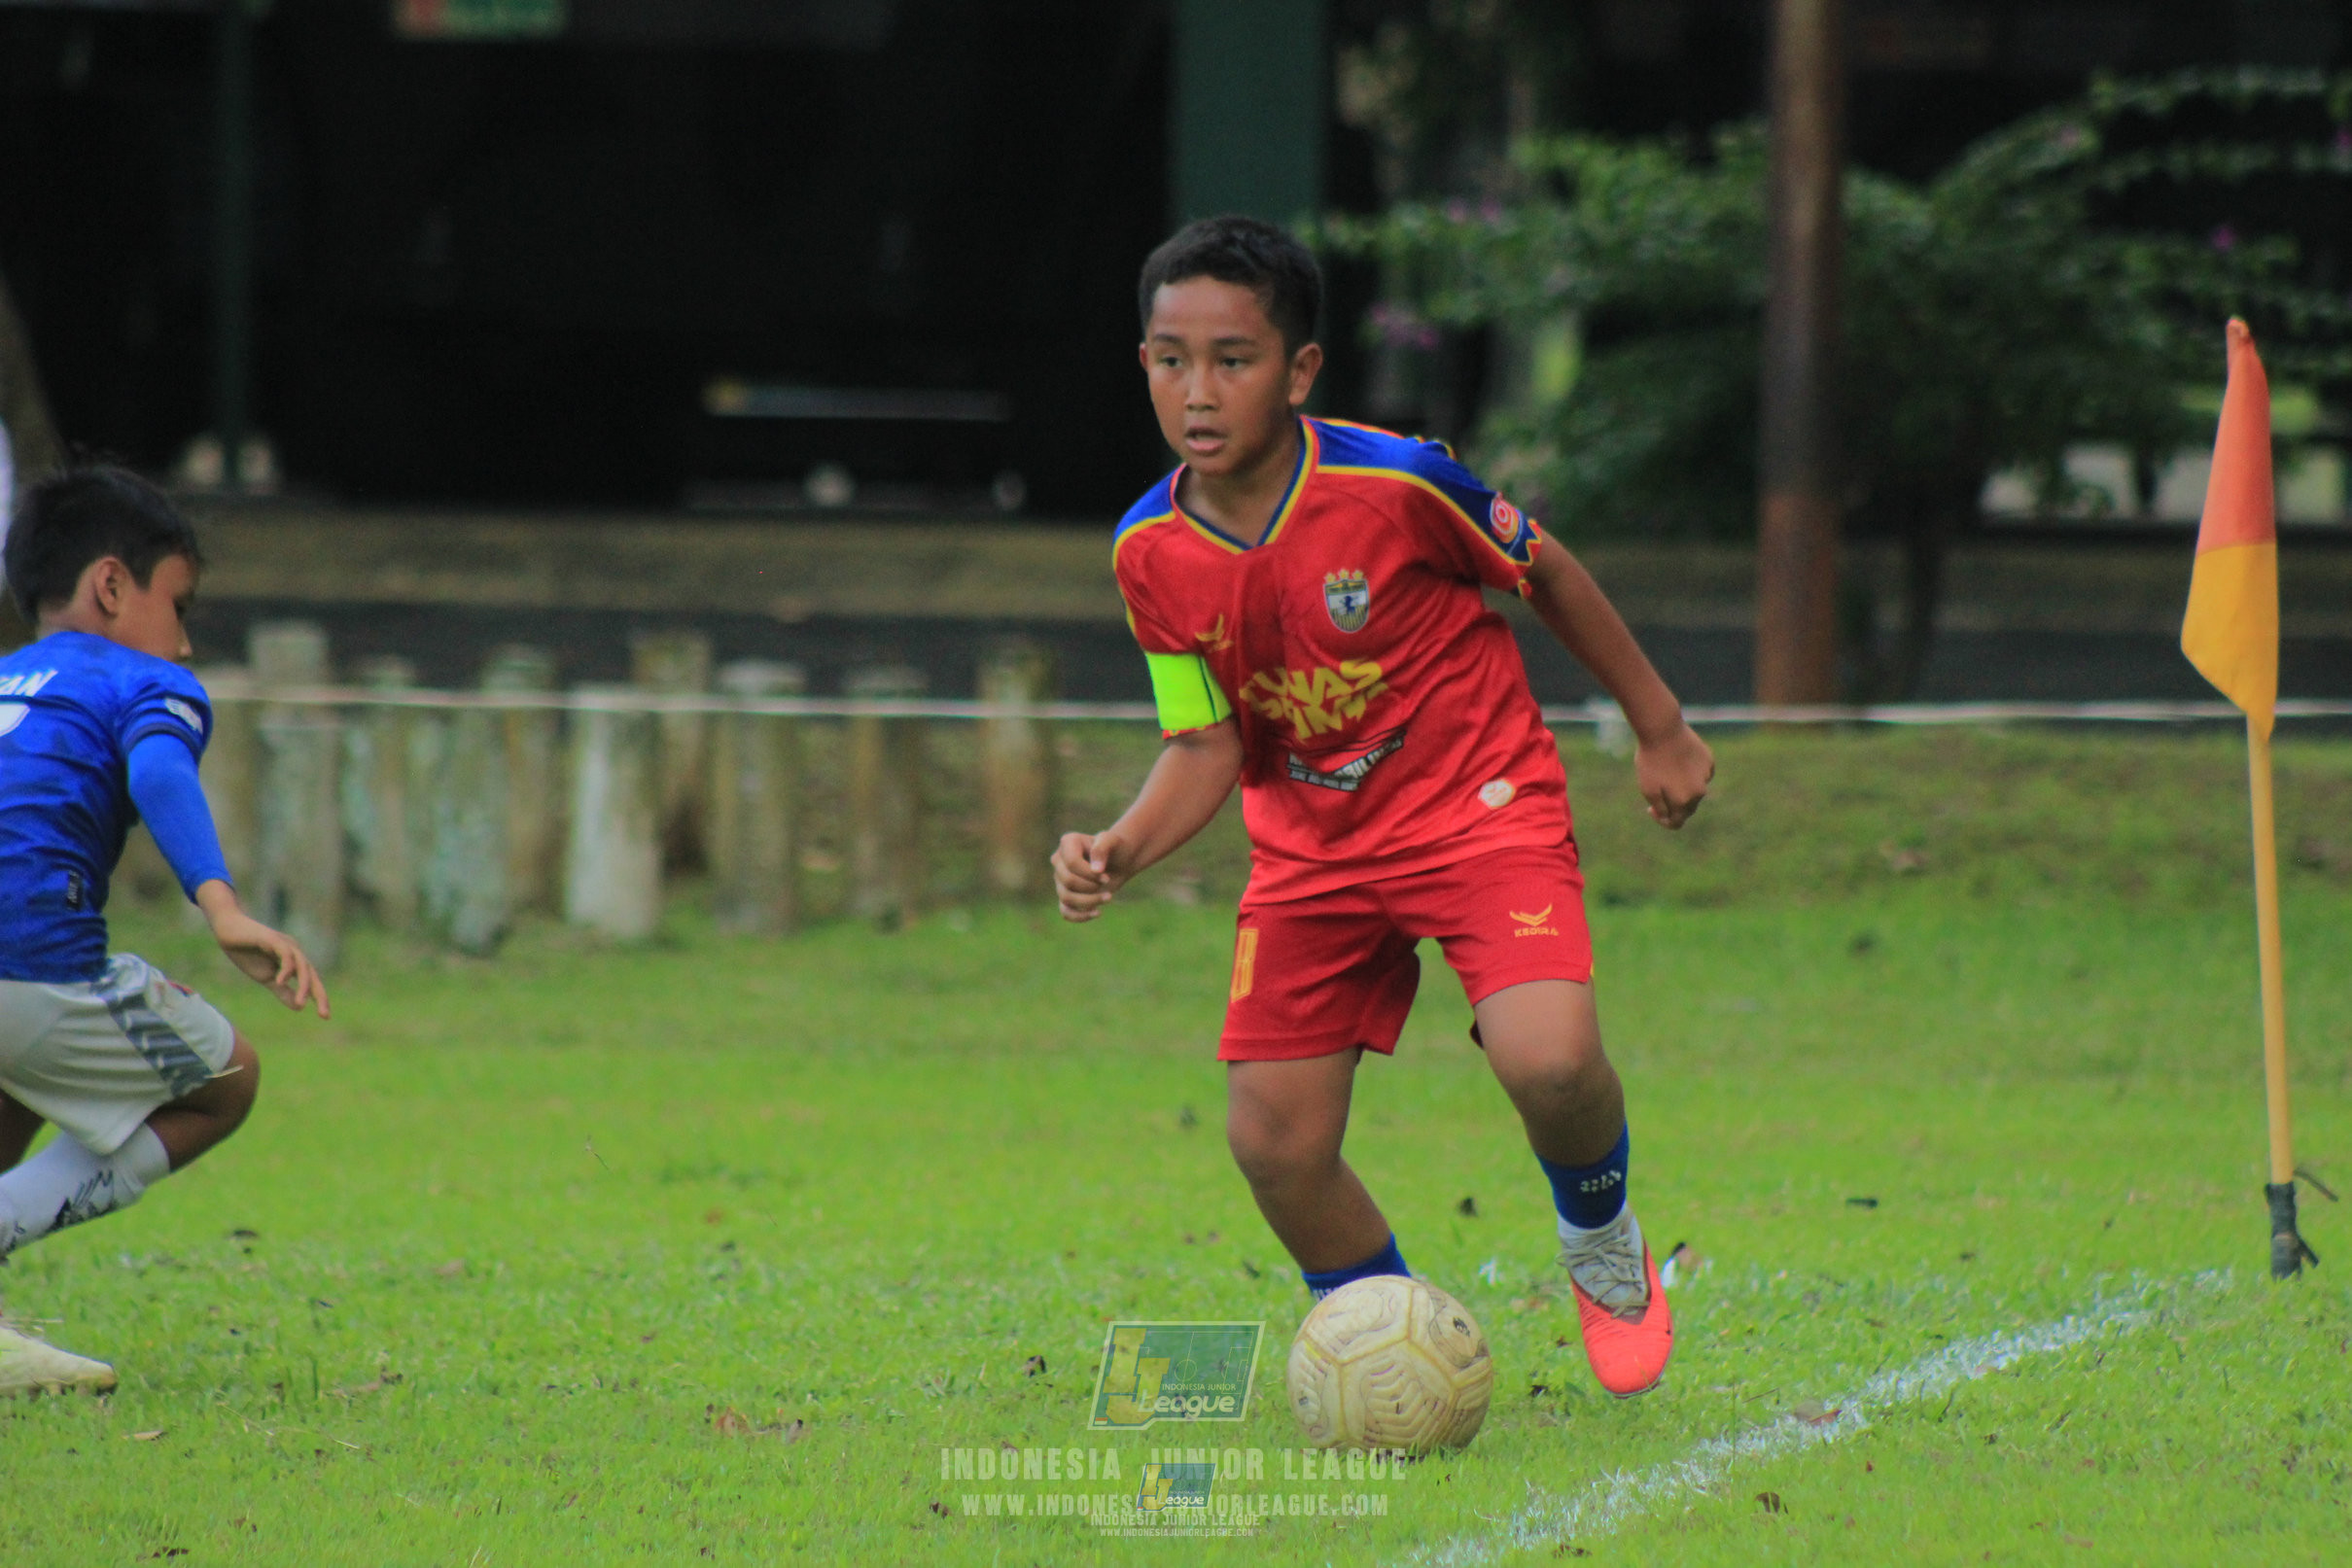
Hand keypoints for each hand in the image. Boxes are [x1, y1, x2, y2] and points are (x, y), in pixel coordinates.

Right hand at [195, 882, 330, 1017]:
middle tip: (324, 1015)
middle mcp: (294, 952)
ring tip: (302, 1003)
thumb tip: (299, 1007)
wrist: (227, 930)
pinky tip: (281, 981)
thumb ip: (282, 991)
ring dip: (303, 985)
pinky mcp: (273, 939)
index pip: (311, 981)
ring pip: (302, 966)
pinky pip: (285, 954)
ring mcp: (285, 944)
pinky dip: (286, 968)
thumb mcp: (266, 977)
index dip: (319, 997)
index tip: (325, 1017)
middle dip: (319, 994)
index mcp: (294, 961)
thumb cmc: (246, 952)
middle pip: (312, 974)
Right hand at [1051, 829, 1131, 921]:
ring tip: (1109, 897)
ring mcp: (1060, 879)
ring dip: (1089, 902)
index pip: (1071, 863)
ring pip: (1066, 898)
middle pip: (1068, 882)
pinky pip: (1065, 912)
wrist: (1120, 859)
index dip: (1089, 874)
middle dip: (1091, 887)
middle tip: (1108, 882)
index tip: (1106, 877)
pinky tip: (1097, 912)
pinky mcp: (1066, 895)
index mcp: (1067, 842)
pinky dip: (1080, 916)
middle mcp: (1059, 861)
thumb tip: (1096, 869)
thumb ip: (1102, 848)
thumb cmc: (1116, 847)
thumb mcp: (1113, 841)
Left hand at [1634, 721, 1712, 829]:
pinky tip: (1678, 760)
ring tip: (1667, 770)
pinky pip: (1700, 774)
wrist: (1662, 730)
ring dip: (1683, 787)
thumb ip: (1661, 809)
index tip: (1651, 809)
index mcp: (1684, 801)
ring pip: (1695, 790)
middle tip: (1658, 790)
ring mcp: (1706, 775)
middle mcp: (1700, 791)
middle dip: (1673, 804)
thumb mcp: (1648, 789)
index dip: (1663, 820)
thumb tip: (1669, 819)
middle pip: (1688, 808)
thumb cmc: (1651, 760)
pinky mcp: (1709, 761)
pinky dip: (1691, 773)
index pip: (1677, 822)